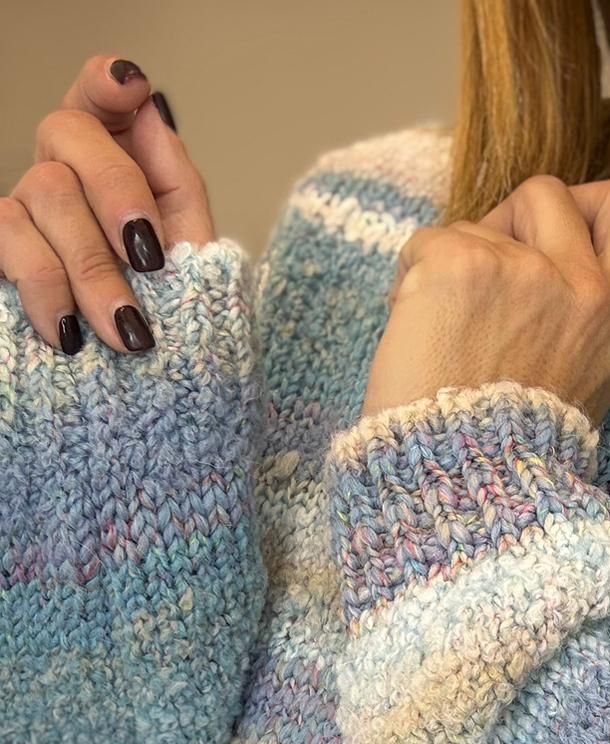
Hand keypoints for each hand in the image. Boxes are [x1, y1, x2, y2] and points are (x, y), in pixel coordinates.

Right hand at [0, 55, 214, 354]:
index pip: (101, 95)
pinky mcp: (4, 251)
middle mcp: (64, 169)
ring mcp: (28, 207)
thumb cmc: (176, 320)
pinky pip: (8, 241)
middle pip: (70, 133)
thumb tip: (155, 114)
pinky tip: (71, 336)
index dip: (107, 82)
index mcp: (119, 159)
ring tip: (129, 334)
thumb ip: (179, 189)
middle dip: (118, 193)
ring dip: (92, 267)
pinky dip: (45, 289)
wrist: (152, 400)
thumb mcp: (195, 256)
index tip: (134, 88)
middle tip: (152, 261)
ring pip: (43, 192)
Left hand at [362, 173, 609, 428]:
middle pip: (550, 192)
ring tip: (450, 333)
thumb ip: (579, 314)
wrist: (461, 487)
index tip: (555, 237)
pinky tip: (419, 336)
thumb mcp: (585, 383)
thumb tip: (536, 250)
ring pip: (481, 220)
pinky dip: (413, 282)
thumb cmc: (509, 450)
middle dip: (512, 222)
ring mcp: (526, 272)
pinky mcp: (463, 265)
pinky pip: (429, 240)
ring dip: (458, 260)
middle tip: (487, 285)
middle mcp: (584, 290)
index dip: (589, 204)